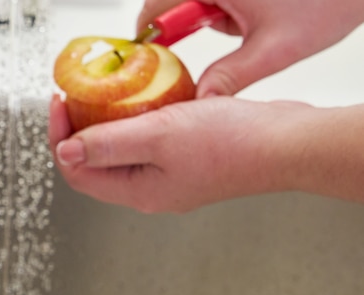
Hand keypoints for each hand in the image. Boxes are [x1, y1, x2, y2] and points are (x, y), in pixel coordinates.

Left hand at [49, 94, 324, 212]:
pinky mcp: (185, 160)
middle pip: (96, 162)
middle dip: (80, 128)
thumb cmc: (232, 144)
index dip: (60, 137)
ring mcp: (169, 176)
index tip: (59, 102)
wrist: (285, 144)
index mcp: (138, 192)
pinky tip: (143, 100)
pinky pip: (147, 141)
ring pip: (121, 150)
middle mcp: (150, 189)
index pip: (78, 170)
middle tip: (77, 96)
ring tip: (104, 94)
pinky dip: (136, 120)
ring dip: (107, 122)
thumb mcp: (158, 137)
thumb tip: (66, 152)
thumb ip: (109, 144)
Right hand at [137, 0, 363, 96]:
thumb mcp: (275, 49)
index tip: (149, 62)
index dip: (147, 38)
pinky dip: (216, 11)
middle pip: (168, 2)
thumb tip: (201, 101)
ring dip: (202, 20)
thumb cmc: (330, 0)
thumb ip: (230, 78)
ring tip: (239, 29)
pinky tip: (242, 20)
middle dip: (181, 30)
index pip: (154, 8)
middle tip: (190, 59)